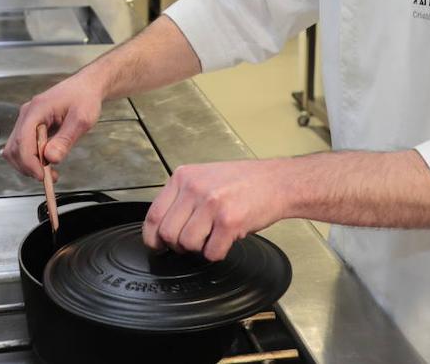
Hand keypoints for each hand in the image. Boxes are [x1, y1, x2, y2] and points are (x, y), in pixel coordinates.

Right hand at [3, 74, 102, 180]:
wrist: (86, 86)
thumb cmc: (85, 98)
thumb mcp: (82, 119)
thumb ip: (65, 139)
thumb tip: (51, 158)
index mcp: (37, 109)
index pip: (23, 140)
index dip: (29, 162)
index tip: (41, 176)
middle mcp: (27, 114)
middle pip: (14, 147)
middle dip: (28, 166)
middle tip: (48, 177)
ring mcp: (27, 120)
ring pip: (15, 149)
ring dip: (28, 165)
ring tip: (49, 172)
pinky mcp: (30, 126)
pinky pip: (23, 147)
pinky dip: (31, 159)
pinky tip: (46, 163)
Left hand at [142, 159, 287, 260]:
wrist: (278, 181)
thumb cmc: (243, 182)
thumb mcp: (204, 178)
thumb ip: (182, 197)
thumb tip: (162, 228)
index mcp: (183, 177)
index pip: (153, 215)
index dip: (152, 238)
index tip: (157, 247)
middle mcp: (194, 188)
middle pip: (168, 234)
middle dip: (178, 246)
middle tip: (194, 242)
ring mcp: (211, 204)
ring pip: (187, 245)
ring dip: (200, 248)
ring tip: (214, 236)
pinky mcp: (229, 221)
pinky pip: (211, 252)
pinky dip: (218, 252)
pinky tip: (227, 239)